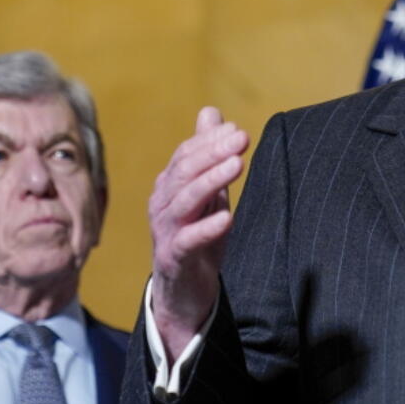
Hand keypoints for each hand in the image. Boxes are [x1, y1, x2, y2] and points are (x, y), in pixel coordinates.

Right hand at [148, 106, 248, 359]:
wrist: (184, 291)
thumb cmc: (196, 236)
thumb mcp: (207, 192)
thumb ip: (208, 155)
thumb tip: (211, 112)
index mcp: (169, 186)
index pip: (186, 155)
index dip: (210, 141)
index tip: (237, 129)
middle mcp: (162, 204)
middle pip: (184, 172)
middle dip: (213, 152)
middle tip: (242, 138)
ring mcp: (165, 231)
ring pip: (184, 200)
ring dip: (211, 180)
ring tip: (237, 165)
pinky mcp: (174, 257)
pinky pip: (188, 240)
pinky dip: (207, 228)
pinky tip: (228, 218)